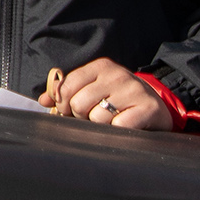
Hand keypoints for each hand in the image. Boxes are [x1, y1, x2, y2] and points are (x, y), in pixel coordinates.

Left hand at [46, 58, 174, 129]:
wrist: (156, 107)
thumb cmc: (116, 100)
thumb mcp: (92, 89)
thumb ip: (66, 92)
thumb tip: (44, 100)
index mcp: (100, 66)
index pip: (66, 86)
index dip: (63, 103)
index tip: (70, 110)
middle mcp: (117, 74)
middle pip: (78, 104)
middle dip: (81, 116)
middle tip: (94, 116)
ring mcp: (133, 90)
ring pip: (96, 118)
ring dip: (101, 126)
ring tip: (112, 120)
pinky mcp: (147, 108)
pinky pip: (118, 127)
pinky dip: (118, 132)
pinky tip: (125, 126)